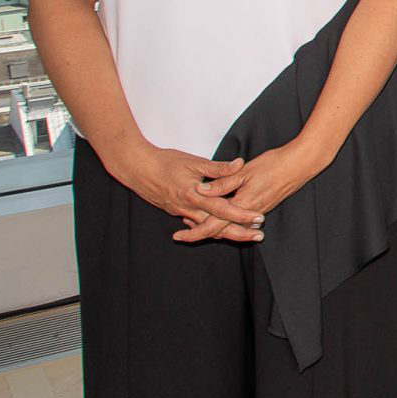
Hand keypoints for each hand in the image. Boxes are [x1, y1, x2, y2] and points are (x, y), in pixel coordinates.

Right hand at [107, 143, 261, 242]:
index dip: (242, 215)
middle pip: (217, 227)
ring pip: (206, 228)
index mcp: (194, 196)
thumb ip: (218, 167)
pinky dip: (209, 227)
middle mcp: (188, 209)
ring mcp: (180, 212)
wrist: (137, 168)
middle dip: (239, 233)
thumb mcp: (194, 162)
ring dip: (225, 232)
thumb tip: (239, 164)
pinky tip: (220, 228)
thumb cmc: (164, 162)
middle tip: (259, 235)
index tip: (259, 219)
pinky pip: (195, 223)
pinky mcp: (175, 211)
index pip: (223, 210)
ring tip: (245, 234)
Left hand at [190, 142, 325, 238]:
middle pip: (221, 231)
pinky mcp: (264, 206)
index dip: (195, 232)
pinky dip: (228, 222)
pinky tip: (221, 215)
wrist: (302, 164)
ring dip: (215, 228)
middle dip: (201, 234)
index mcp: (242, 204)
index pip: (214, 225)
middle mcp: (250, 212)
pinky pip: (241, 221)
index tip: (179, 236)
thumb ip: (223, 182)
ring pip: (232, 226)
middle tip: (183, 235)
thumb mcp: (245, 171)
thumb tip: (201, 190)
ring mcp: (259, 210)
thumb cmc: (275, 164)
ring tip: (196, 225)